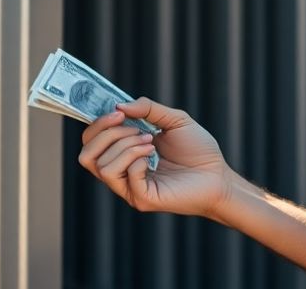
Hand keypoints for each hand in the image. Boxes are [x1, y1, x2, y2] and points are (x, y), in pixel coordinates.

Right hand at [79, 97, 231, 218]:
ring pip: (103, 167)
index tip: (117, 112)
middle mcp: (121, 172)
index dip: (97, 125)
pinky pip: (124, 178)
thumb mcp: (174, 119)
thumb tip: (119, 106)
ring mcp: (130, 188)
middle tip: (136, 128)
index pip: (90, 142)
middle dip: (108, 134)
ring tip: (150, 142)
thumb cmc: (197, 150)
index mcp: (123, 154)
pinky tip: (153, 156)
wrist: (218, 174)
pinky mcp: (142, 199)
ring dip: (125, 147)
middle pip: (87, 155)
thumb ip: (148, 108)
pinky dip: (136, 160)